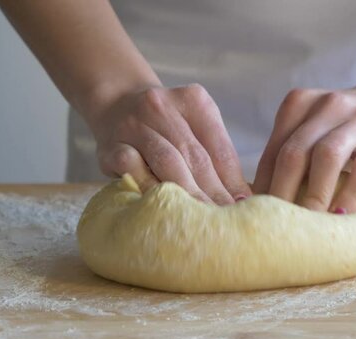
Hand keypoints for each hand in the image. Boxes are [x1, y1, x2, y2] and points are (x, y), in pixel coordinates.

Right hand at [88, 84, 251, 204]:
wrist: (116, 103)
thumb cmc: (167, 126)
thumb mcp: (195, 126)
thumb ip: (217, 155)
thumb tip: (244, 196)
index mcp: (194, 101)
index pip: (219, 147)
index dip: (232, 180)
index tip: (244, 206)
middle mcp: (163, 107)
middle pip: (195, 156)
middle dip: (214, 192)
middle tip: (227, 220)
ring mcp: (134, 125)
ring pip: (167, 162)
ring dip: (188, 194)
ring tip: (202, 219)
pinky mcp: (111, 146)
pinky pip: (133, 169)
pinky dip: (150, 188)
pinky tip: (163, 208)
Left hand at [253, 83, 355, 213]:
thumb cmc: (347, 129)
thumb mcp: (316, 127)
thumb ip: (292, 151)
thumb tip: (262, 200)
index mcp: (301, 103)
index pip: (274, 149)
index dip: (263, 184)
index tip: (258, 213)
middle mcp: (328, 105)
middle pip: (295, 152)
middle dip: (282, 193)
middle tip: (276, 226)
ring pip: (328, 156)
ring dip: (314, 194)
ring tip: (308, 225)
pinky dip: (351, 193)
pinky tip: (341, 216)